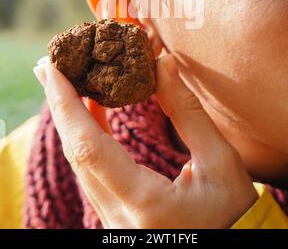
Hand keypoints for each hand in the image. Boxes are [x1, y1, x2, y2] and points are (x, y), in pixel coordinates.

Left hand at [33, 54, 256, 228]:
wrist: (230, 247)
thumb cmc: (233, 212)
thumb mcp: (219, 161)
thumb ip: (188, 112)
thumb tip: (163, 62)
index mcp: (144, 202)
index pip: (89, 147)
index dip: (66, 104)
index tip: (53, 69)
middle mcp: (118, 215)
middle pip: (75, 152)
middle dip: (59, 103)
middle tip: (49, 64)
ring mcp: (113, 218)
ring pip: (79, 161)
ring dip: (69, 117)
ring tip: (65, 80)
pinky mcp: (115, 213)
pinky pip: (91, 168)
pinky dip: (86, 133)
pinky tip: (91, 108)